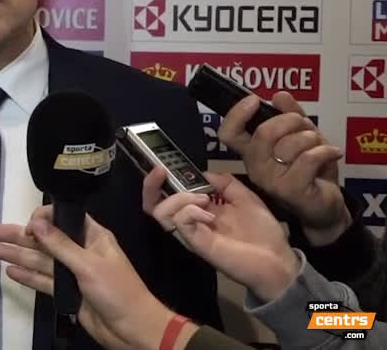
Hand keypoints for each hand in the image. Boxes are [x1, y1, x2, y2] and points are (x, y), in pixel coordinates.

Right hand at [2, 207, 195, 349]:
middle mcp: (80, 251)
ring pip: (41, 260)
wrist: (132, 329)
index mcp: (93, 237)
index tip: (28, 226)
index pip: (63, 218)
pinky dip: (28, 276)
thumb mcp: (89, 265)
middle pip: (45, 239)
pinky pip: (44, 280)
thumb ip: (61, 245)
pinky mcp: (67, 292)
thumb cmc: (118, 291)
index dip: (43, 219)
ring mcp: (72, 272)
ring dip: (19, 254)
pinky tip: (10, 271)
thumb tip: (37, 223)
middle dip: (20, 235)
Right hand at [143, 167, 300, 301]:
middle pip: (153, 205)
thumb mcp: (246, 198)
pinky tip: (210, 215)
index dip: (159, 181)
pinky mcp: (197, 243)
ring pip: (162, 212)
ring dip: (178, 198)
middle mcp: (189, 222)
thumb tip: (203, 173)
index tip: (163, 167)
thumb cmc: (263, 232)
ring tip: (203, 199)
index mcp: (199, 211)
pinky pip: (180, 223)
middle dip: (151, 186)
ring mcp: (191, 233)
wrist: (278, 261)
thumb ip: (225, 184)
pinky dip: (190, 211)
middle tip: (162, 173)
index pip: (167, 196)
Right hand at [219, 91, 350, 244]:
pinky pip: (309, 158)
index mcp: (252, 152)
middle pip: (264, 133)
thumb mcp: (301, 137)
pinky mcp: (291, 190)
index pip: (228, 133)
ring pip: (290, 144)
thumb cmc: (310, 171)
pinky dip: (326, 151)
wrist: (325, 206)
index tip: (254, 100)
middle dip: (290, 120)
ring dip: (312, 138)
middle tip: (304, 125)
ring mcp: (271, 180)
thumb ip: (290, 115)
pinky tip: (333, 153)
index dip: (236, 114)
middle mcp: (255, 167)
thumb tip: (279, 95)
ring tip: (319, 145)